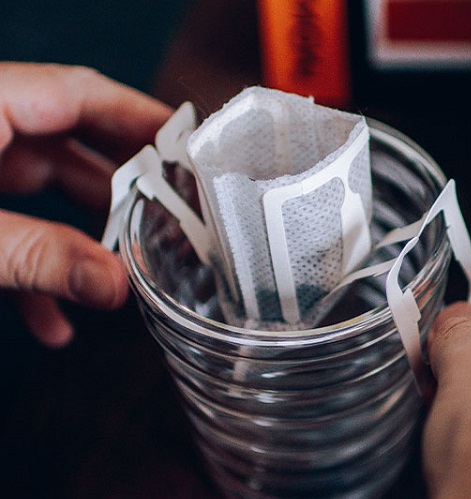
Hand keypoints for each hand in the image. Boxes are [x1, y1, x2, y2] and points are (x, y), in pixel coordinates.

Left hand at [0, 62, 171, 346]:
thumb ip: (36, 257)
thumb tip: (112, 286)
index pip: (82, 94)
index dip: (140, 116)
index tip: (187, 146)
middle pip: (73, 146)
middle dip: (122, 190)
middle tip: (171, 216)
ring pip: (43, 192)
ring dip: (80, 238)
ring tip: (124, 271)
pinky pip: (8, 226)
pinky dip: (32, 270)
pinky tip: (52, 321)